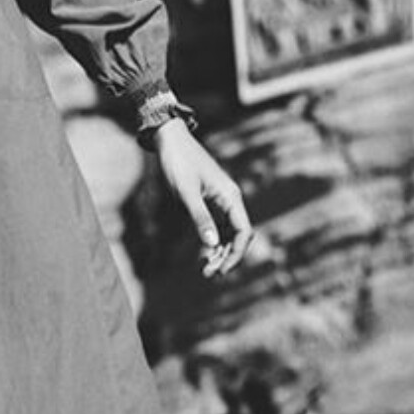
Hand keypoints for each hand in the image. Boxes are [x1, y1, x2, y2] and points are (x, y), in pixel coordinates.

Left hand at [152, 120, 253, 277]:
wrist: (170, 139)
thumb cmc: (178, 163)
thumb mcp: (185, 192)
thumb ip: (199, 218)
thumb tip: (211, 244)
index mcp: (230, 196)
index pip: (243, 231)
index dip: (236, 253)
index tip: (222, 270)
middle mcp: (230, 199)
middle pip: (238, 235)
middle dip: (227, 256)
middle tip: (208, 274)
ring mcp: (221, 200)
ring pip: (228, 233)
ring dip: (220, 252)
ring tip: (205, 270)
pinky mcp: (210, 200)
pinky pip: (218, 226)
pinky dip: (213, 241)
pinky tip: (204, 254)